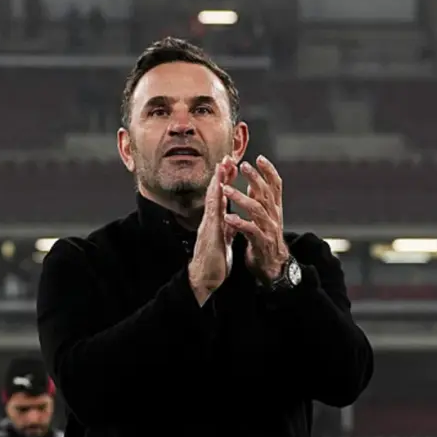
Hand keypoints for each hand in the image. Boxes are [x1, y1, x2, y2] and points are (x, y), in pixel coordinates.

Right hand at [188, 156, 237, 304]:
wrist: (205, 279)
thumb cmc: (214, 261)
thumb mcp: (224, 240)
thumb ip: (226, 227)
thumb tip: (230, 217)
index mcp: (216, 221)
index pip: (221, 196)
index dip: (226, 180)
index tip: (231, 165)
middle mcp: (210, 221)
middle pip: (216, 193)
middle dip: (221, 175)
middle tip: (227, 157)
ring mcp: (208, 227)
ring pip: (213, 200)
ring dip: (217, 183)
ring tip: (222, 167)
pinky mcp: (210, 235)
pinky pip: (213, 216)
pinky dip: (216, 202)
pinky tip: (219, 192)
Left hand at [222, 155, 288, 283]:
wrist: (272, 265)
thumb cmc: (265, 238)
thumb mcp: (265, 216)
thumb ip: (260, 200)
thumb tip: (254, 182)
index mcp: (274, 208)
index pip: (276, 185)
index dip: (269, 171)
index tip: (259, 158)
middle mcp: (274, 216)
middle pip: (266, 193)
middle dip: (255, 178)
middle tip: (243, 166)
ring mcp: (268, 229)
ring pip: (257, 209)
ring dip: (241, 198)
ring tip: (226, 190)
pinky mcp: (261, 242)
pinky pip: (250, 230)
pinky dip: (239, 223)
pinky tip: (228, 217)